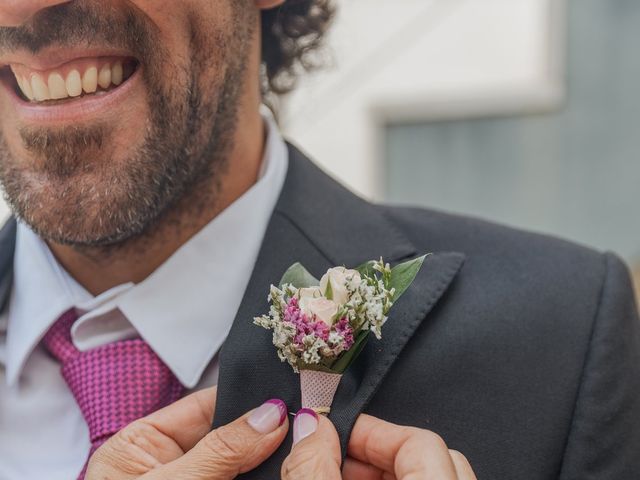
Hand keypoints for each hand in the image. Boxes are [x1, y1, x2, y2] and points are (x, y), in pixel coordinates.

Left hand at [86, 387, 288, 478]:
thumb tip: (267, 418)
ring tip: (290, 451)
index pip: (201, 406)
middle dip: (259, 432)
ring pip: (240, 465)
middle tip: (294, 427)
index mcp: (142, 444)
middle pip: (226, 434)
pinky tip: (279, 474)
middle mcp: (169, 465)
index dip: (242, 400)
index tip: (280, 398)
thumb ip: (217, 452)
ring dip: (265, 461)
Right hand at [282, 410, 476, 479]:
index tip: (332, 433)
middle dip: (372, 452)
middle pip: (427, 457)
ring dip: (379, 472)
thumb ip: (315, 469)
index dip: (370, 431)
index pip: (420, 442)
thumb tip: (309, 425)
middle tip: (330, 459)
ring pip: (429, 478)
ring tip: (337, 479)